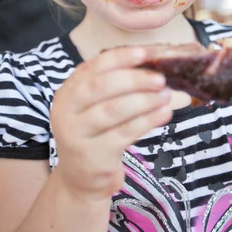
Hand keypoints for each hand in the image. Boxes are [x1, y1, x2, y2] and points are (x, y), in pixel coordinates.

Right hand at [51, 47, 171, 200]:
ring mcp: (76, 134)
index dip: (119, 58)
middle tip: (160, 79)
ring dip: (144, 100)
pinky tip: (164, 114)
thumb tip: (154, 66)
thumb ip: (115, 87)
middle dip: (134, 80)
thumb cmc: (96, 133)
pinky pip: (125, 133)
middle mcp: (66, 110)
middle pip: (101, 87)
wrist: (81, 178)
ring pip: (114, 110)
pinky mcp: (93, 156)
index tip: (144, 53)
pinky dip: (148, 120)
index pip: (93, 67)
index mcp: (68, 91)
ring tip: (165, 96)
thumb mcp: (95, 107)